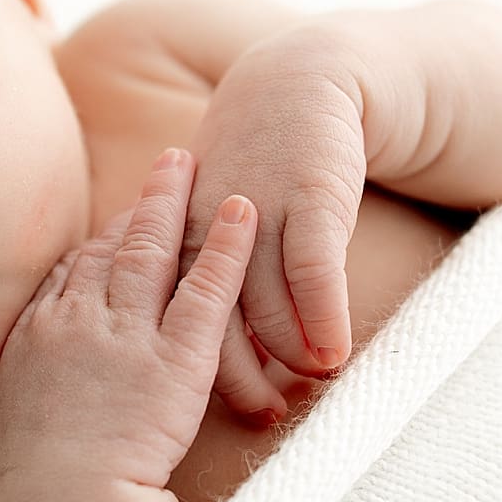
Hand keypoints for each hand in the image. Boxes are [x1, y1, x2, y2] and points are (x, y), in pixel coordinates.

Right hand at [0, 149, 258, 501]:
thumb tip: (54, 369)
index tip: (127, 220)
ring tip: (196, 166)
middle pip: (111, 246)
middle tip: (169, 163)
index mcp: (37, 335)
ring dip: (175, 203)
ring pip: (152, 253)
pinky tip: (244, 212)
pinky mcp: (174, 358)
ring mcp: (125, 336)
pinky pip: (204, 289)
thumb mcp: (27, 415)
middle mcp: (76, 322)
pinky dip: (226, 246)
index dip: (104, 240)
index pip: (74, 270)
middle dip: (141, 204)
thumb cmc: (50, 484)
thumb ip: (43, 377)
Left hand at [177, 36, 368, 421]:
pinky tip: (338, 356)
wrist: (298, 85)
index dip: (182, 369)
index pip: (164, 321)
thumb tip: (193, 349)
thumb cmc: (252, 171)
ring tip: (307, 388)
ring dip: (289, 356)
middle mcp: (205, 230)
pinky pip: (315, 274)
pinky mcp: (309, 201)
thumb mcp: (206, 219)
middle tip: (262, 417)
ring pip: (265, 307)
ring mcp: (257, 215)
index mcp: (172, 237)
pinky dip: (326, 321)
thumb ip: (195, 276)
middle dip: (237, 378)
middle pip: (210, 323)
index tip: (194, 409)